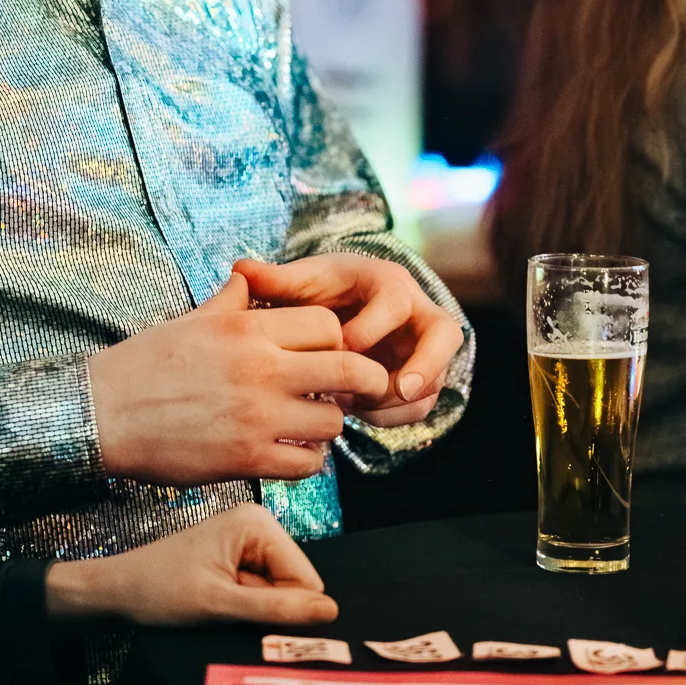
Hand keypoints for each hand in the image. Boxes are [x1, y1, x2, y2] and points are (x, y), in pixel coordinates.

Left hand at [44, 505, 337, 626]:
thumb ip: (276, 608)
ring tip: (220, 609)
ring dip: (257, 612)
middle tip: (228, 612)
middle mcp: (258, 525)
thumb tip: (330, 611)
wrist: (118, 592)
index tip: (245, 615)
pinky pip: (263, 594)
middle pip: (296, 585)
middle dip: (271, 609)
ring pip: (281, 593)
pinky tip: (219, 607)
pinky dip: (247, 609)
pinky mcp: (239, 560)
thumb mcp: (219, 604)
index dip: (285, 608)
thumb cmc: (159, 591)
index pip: (307, 579)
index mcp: (257, 522)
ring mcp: (248, 542)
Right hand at [87, 271, 389, 481]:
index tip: (328, 354)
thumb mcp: (190, 320)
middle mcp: (259, 369)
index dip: (336, 340)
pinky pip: (307, 464)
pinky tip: (288, 450)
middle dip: (360, 380)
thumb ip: (231, 301)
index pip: (328, 325)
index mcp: (246, 328)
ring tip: (308, 423)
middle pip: (349, 369)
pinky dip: (306, 460)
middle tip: (351, 389)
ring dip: (327, 425)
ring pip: (333, 422)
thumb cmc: (143, 364)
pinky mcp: (248, 460)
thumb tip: (249, 276)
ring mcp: (257, 417)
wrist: (102, 414)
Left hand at [233, 253, 462, 425]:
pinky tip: (359, 414)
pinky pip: (421, 404)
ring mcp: (424, 347)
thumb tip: (241, 268)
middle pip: (445, 335)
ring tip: (358, 408)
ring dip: (400, 399)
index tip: (340, 348)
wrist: (344, 306)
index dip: (370, 328)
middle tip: (399, 390)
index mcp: (388, 282)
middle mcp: (417, 311)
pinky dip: (395, 416)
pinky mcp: (420, 376)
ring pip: (435, 378)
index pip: (395, 302)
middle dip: (425, 365)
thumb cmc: (323, 290)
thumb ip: (276, 280)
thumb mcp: (302, 282)